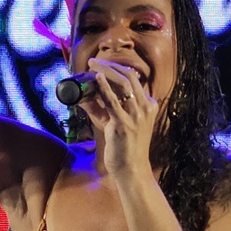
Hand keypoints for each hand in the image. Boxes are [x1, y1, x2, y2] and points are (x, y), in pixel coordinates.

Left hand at [80, 58, 157, 183]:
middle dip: (110, 65)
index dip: (116, 68)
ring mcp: (137, 116)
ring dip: (106, 71)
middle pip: (129, 77)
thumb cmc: (124, 146)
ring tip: (92, 65)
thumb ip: (101, 108)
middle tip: (93, 61)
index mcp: (148, 105)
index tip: (101, 64)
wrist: (131, 169)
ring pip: (124, 84)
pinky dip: (105, 87)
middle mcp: (145, 108)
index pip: (134, 80)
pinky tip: (97, 78)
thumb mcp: (115, 123)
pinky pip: (114, 102)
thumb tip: (82, 95)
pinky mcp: (125, 125)